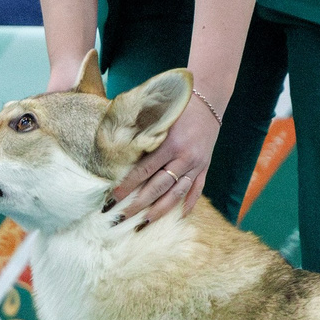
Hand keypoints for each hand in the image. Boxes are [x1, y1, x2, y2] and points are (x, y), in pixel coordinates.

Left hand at [110, 90, 219, 225]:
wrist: (208, 97)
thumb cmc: (176, 102)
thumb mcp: (157, 114)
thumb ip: (140, 132)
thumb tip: (116, 150)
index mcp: (169, 143)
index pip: (143, 171)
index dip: (126, 187)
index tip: (111, 199)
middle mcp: (184, 157)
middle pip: (158, 187)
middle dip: (138, 204)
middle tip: (121, 217)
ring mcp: (197, 163)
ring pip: (177, 193)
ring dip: (161, 210)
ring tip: (145, 222)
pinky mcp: (205, 165)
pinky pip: (197, 189)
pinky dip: (189, 203)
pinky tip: (181, 216)